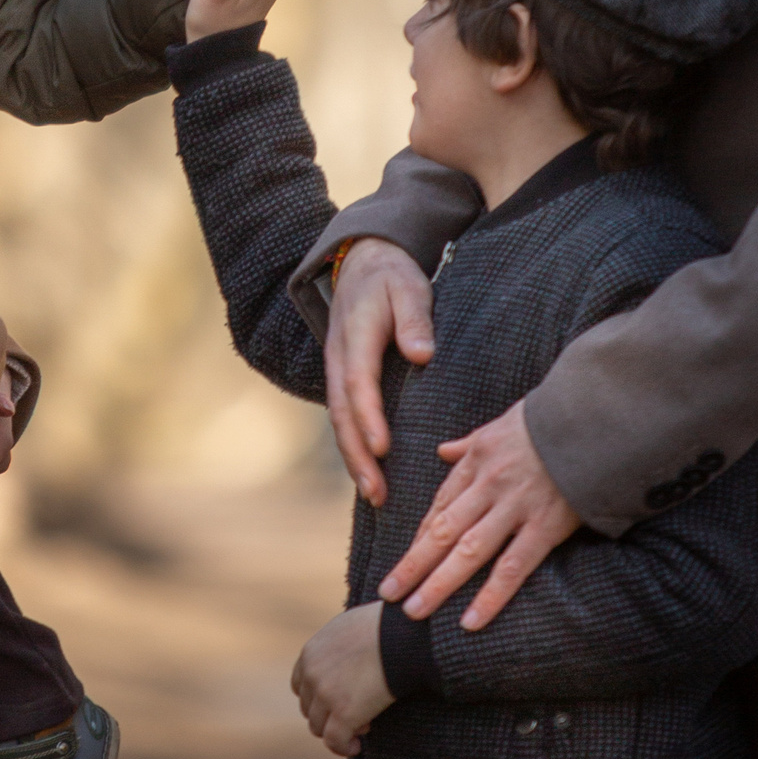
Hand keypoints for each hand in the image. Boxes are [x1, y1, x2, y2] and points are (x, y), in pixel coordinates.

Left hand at [291, 602, 392, 756]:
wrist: (401, 635)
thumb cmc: (385, 627)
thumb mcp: (349, 628)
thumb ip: (337, 645)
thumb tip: (345, 656)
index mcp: (310, 652)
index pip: (300, 685)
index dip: (318, 697)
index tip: (339, 699)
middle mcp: (312, 674)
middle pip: (309, 708)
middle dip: (329, 714)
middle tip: (357, 712)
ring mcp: (325, 695)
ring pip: (318, 727)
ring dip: (338, 730)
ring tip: (363, 725)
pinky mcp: (344, 713)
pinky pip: (335, 741)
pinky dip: (343, 748)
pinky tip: (357, 746)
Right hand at [324, 240, 435, 506]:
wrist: (362, 262)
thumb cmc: (392, 277)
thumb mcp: (408, 286)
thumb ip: (414, 318)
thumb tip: (421, 354)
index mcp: (356, 335)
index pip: (359, 382)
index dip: (369, 416)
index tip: (383, 448)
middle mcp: (339, 357)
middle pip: (343, 413)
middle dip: (358, 455)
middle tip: (377, 492)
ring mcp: (336, 369)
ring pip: (340, 420)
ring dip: (355, 459)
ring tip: (376, 496)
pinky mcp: (342, 378)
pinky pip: (344, 417)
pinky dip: (354, 447)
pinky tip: (370, 473)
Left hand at [376, 401, 581, 630]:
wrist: (593, 420)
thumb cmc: (549, 422)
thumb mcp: (501, 425)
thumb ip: (469, 444)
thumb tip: (443, 450)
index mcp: (477, 460)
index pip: (442, 505)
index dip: (421, 537)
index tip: (404, 562)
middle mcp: (488, 485)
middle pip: (443, 531)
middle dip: (413, 565)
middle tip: (388, 593)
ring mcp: (514, 507)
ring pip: (467, 552)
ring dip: (438, 584)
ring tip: (414, 611)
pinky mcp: (544, 527)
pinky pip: (512, 567)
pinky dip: (489, 596)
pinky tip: (469, 621)